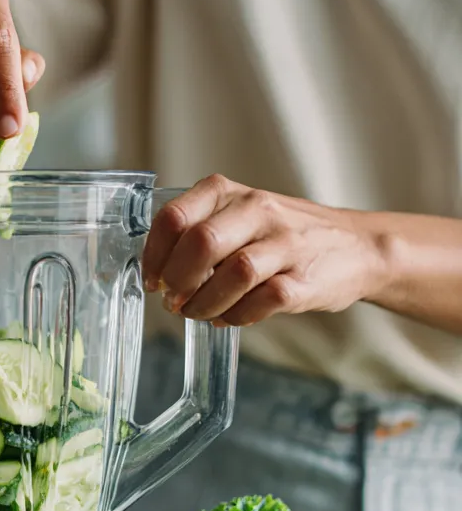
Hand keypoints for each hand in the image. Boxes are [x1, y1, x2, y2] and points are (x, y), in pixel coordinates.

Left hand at [141, 175, 387, 326]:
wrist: (357, 246)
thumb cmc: (282, 236)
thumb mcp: (238, 217)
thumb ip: (198, 234)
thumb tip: (158, 274)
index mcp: (231, 193)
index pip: (176, 217)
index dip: (154, 255)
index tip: (153, 279)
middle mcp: (259, 210)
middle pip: (202, 242)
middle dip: (177, 280)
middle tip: (173, 300)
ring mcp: (286, 244)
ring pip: (233, 273)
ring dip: (204, 303)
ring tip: (197, 313)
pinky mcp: (306, 279)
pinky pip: (262, 301)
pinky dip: (236, 316)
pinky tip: (230, 317)